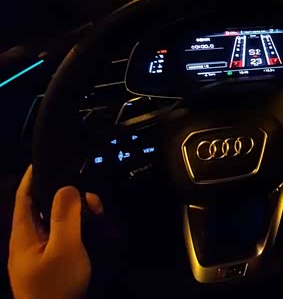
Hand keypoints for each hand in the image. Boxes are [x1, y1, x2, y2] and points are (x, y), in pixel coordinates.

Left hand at [8, 165, 102, 298]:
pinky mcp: (50, 266)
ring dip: (75, 215)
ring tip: (96, 214)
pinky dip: (76, 230)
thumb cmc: (55, 286)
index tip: (44, 160)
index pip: (24, 197)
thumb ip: (65, 216)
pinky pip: (62, 239)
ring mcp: (38, 256)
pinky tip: (91, 231)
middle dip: (66, 197)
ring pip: (55, 224)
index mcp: (23, 235)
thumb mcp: (64, 249)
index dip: (32, 177)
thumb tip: (67, 188)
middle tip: (90, 198)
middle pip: (43, 209)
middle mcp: (28, 242)